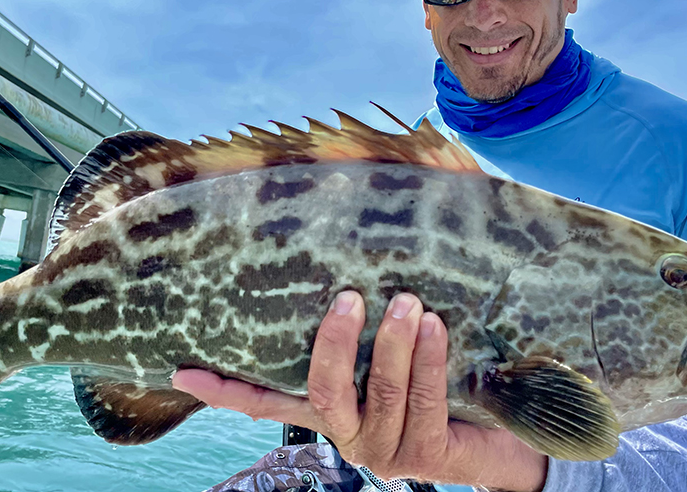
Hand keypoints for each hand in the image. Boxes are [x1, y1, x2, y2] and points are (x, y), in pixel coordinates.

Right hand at [172, 291, 547, 491]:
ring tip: (409, 303)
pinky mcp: (428, 457)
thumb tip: (366, 230)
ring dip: (394, 345)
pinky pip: (425, 404)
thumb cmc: (444, 375)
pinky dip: (430, 362)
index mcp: (332, 410)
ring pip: (378, 395)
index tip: (182, 371)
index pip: (266, 402)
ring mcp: (387, 450)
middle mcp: (351, 434)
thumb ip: (374, 311)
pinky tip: (437, 328)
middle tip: (352, 298)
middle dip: (336, 344)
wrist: (504, 434)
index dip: (226, 389)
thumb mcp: (400, 345)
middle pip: (322, 392)